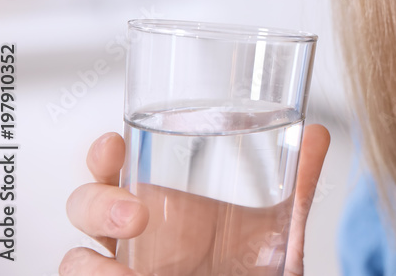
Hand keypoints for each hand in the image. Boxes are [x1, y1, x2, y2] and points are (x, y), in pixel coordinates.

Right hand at [60, 123, 330, 275]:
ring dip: (90, 265)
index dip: (103, 155)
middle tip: (137, 216)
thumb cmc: (250, 267)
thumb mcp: (276, 228)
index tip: (113, 143)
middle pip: (86, 206)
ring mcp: (122, 270)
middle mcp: (132, 237)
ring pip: (76, 260)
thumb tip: (319, 133)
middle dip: (97, 203)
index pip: (115, 167)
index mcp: (159, 202)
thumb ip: (297, 185)